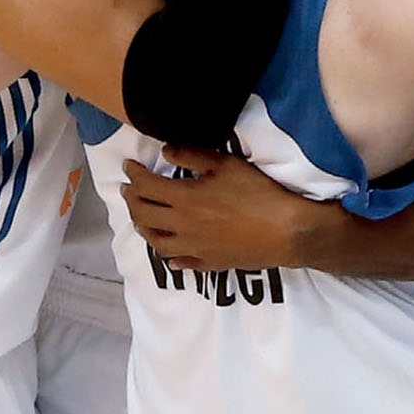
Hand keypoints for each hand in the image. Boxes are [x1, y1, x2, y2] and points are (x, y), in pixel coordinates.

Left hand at [121, 145, 319, 270]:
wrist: (285, 232)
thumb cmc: (258, 194)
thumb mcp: (227, 164)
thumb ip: (193, 155)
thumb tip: (166, 151)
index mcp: (184, 198)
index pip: (147, 186)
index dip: (134, 174)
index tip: (128, 166)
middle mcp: (182, 226)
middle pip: (144, 214)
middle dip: (131, 200)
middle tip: (128, 190)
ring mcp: (194, 248)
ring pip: (157, 242)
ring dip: (144, 228)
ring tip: (140, 219)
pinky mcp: (209, 263)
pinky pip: (182, 263)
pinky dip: (171, 256)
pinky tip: (171, 255)